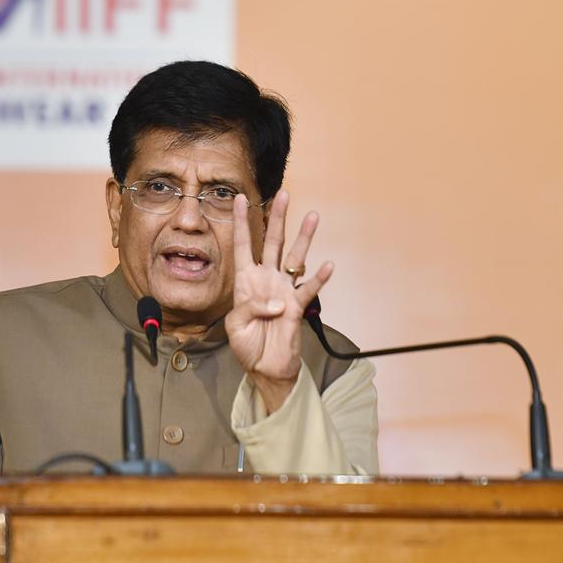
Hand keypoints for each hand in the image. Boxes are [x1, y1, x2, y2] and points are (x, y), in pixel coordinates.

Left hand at [225, 189, 333, 412]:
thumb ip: (249, 308)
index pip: (243, 245)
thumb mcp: (235, 326)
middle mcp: (266, 279)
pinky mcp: (297, 307)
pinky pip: (309, 289)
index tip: (240, 199)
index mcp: (246, 281)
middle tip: (283, 194)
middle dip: (277, 218)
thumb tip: (276, 302)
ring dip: (304, 238)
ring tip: (313, 216)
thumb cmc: (247, 345)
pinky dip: (319, 278)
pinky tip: (327, 265)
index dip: (242, 223)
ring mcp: (284, 290)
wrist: (264, 368)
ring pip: (295, 257)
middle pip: (273, 242)